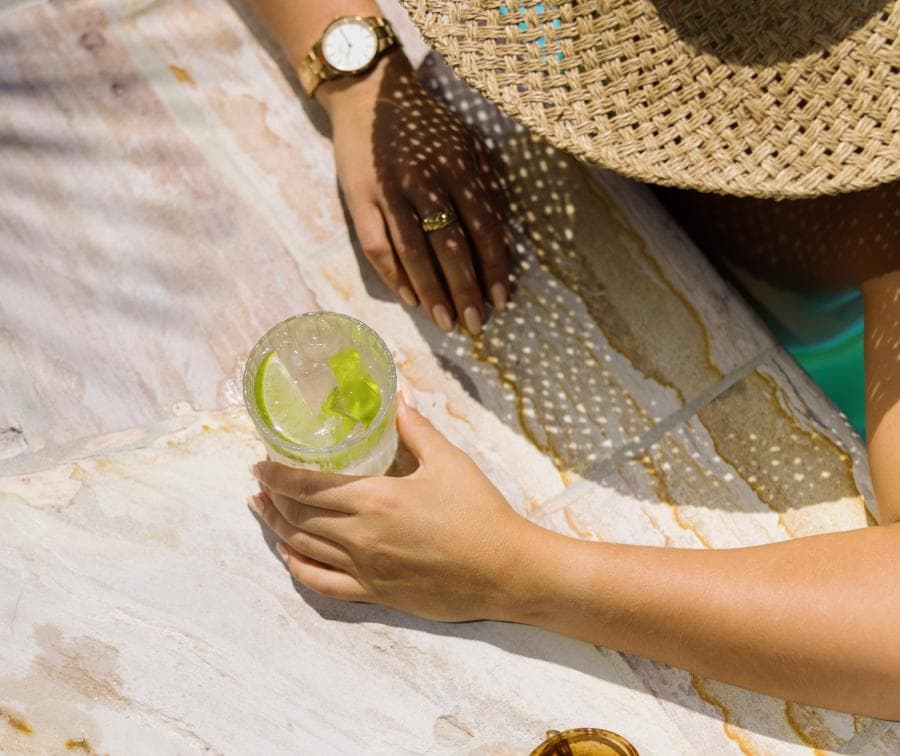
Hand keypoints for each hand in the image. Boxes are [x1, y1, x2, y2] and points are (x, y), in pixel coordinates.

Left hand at [248, 396, 541, 621]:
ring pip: (303, 548)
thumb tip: (398, 398)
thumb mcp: (448, 462)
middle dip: (271, 497)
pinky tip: (288, 555)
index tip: (258, 464)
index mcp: (375, 499)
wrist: (504, 569)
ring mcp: (365, 569)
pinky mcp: (375, 593)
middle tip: (259, 484)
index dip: (276, 475)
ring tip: (262, 511)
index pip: (307, 486)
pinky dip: (299, 568)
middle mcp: (360, 536)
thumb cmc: (479, 512)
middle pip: (298, 515)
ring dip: (276, 527)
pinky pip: (323, 583)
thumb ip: (416, 429)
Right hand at [319, 52, 509, 333]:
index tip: (502, 299)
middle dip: (465, 289)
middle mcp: (425, 179)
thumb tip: (503, 238)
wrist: (369, 94)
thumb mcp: (466, 144)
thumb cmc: (427, 125)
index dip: (494, 267)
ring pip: (413, 251)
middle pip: (449, 245)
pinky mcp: (359, 199)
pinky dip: (394, 276)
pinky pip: (377, 245)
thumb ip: (485, 187)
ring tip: (445, 322)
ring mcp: (389, 190)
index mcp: (458, 166)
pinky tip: (411, 299)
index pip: (483, 227)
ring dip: (431, 291)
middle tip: (475, 324)